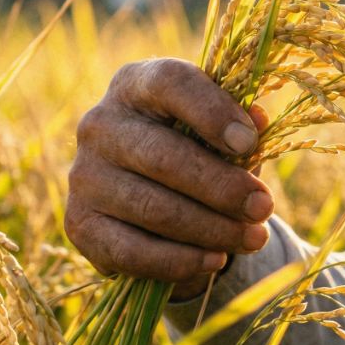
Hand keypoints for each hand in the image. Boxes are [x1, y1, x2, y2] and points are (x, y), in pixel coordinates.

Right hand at [65, 58, 274, 299]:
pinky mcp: (80, 224)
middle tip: (264, 208)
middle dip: (223, 188)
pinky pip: (131, 250)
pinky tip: (216, 260)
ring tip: (253, 237)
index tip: (250, 144)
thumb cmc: (199, 146)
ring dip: (211, 229)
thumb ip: (240, 123)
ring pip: (153, 208)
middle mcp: (100, 124)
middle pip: (164, 156)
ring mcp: (84, 176)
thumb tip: (258, 119)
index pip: (170, 83)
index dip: (212, 112)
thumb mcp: (223, 128)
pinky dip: (179, 260)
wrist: (155, 193)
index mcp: (137, 84)